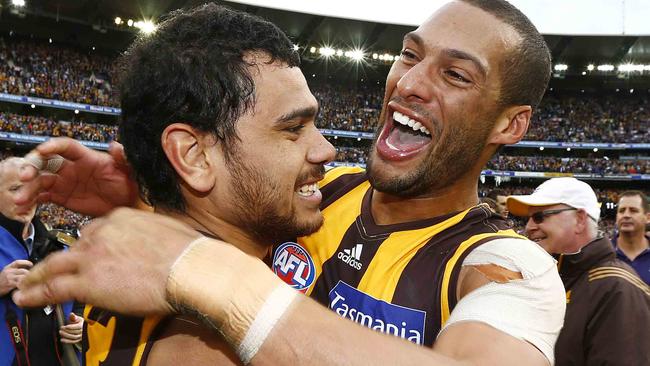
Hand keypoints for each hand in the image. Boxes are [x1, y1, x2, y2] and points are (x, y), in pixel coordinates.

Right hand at [0, 260, 32, 295]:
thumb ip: (15, 269)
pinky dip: (24, 284)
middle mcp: (9, 271)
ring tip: (29, 281)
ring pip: (23, 277)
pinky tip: (24, 285)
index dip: (26, 262)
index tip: (31, 264)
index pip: (18, 262)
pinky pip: (20, 283)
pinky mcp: (10, 284)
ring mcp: (9, 278)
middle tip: (32, 276)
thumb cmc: (3, 280)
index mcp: (8, 267)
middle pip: (23, 271)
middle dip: (29, 273)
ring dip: (27, 279)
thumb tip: (27, 267)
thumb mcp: (7, 271)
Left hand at [13, 208, 199, 315]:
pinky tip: (24, 298)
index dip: (91, 245)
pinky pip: (52, 288)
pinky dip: (34, 293)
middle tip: (52, 271)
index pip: (97, 230)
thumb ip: (153, 234)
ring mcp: (91, 257)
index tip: (89, 256)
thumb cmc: (189, 253)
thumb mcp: (170, 230)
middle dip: (63, 260)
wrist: (190, 268)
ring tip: (25, 286)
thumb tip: (157, 245)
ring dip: (36, 276)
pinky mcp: (87, 282)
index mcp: (121, 217)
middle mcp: (101, 233)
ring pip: (53, 265)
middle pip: (74, 246)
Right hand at [15, 138, 138, 215]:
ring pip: (41, 180)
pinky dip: (32, 199)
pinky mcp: (61, 197)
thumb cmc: (130, 184)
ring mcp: (65, 182)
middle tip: (26, 176)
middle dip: (33, 166)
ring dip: (28, 187)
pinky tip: (23, 205)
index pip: (66, 147)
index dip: (53, 146)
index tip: (42, 150)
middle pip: (47, 162)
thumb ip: (123, 158)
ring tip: (20, 198)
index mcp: (86, 158)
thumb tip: (117, 146)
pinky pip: (42, 196)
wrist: (128, 205)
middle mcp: (72, 168)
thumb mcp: (130, 171)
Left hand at [59, 312, 82, 343]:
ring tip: (60, 333)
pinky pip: (73, 341)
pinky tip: (62, 340)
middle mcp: (83, 331)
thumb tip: (71, 314)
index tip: (66, 326)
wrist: (82, 327)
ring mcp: (81, 336)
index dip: (71, 327)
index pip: (78, 326)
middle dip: (67, 330)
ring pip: (73, 337)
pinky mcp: (78, 340)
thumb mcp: (77, 318)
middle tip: (61, 329)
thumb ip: (74, 316)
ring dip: (66, 335)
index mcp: (83, 324)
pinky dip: (67, 341)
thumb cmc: (79, 322)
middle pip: (75, 332)